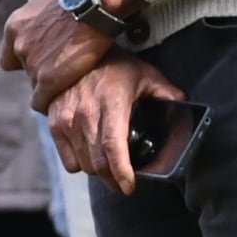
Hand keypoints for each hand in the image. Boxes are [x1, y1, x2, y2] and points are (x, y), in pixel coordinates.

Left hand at [1, 0, 136, 111]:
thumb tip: (48, 14)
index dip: (24, 62)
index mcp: (16, 26)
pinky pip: (41, 100)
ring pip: (37, 84)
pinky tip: (59, 104)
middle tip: (66, 68)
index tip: (41, 62)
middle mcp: (20, 46)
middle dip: (44, 70)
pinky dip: (48, 102)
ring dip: (52, 83)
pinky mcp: (48, 79)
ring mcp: (32, 64)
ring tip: (72, 81)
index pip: (9, 57)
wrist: (94, 4)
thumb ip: (41, 12)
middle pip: (27, 70)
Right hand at [47, 55, 175, 191]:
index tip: (129, 187)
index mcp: (111, 105)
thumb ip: (165, 92)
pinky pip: (67, 160)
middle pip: (98, 163)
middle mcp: (86, 115)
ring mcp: (67, 120)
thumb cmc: (114, 64)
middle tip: (124, 184)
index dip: (122, 172)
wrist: (73, 49)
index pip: (114, 147)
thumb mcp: (145, 74)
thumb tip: (183, 104)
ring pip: (83, 164)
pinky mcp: (54, 124)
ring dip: (98, 172)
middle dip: (113, 179)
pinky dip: (79, 165)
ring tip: (110, 172)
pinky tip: (90, 158)